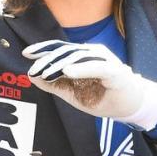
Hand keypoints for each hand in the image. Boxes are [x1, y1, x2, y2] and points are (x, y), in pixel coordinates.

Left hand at [23, 40, 156, 129]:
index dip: (44, 49)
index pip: (60, 49)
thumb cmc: (102, 97)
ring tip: (46, 73)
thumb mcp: (72, 94)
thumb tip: (31, 76)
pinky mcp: (115, 71)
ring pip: (79, 57)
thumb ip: (53, 84)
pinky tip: (68, 71)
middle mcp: (93, 53)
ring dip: (60, 64)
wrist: (130, 106)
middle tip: (33, 70)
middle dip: (48, 60)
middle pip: (67, 52)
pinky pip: (97, 67)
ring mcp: (105, 60)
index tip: (26, 53)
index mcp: (83, 56)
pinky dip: (82, 68)